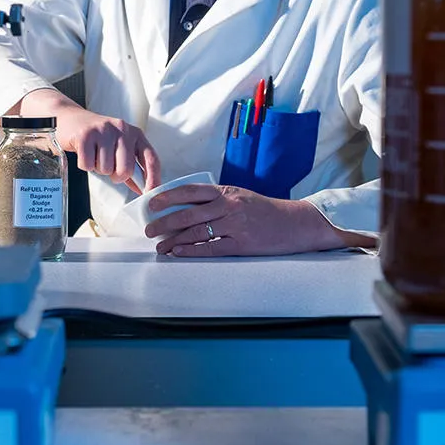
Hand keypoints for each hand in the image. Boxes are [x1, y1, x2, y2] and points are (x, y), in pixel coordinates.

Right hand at [20, 89, 160, 191]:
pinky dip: (85, 165)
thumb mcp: (117, 147)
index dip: (153, 178)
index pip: (151, 158)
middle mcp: (122, 129)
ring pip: (106, 169)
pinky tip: (84, 152)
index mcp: (135, 133)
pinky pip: (88, 165)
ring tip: (94, 155)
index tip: (150, 194)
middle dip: (115, 176)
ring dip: (98, 168)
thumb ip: (131, 166)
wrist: (69, 119)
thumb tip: (143, 189)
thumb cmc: (97, 138)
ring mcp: (104, 130)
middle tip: (107, 166)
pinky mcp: (85, 135)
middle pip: (126, 169)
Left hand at [144, 184, 350, 256]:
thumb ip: (217, 199)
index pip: (191, 191)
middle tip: (149, 229)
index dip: (168, 197)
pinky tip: (179, 252)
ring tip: (160, 246)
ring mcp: (235, 225)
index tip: (152, 203)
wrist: (295, 223)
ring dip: (174, 240)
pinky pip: (211, 248)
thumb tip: (186, 207)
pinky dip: (192, 251)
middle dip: (164, 222)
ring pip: (196, 232)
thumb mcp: (241, 197)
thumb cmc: (266, 210)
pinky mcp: (242, 244)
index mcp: (227, 191)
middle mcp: (229, 205)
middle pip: (188, 214)